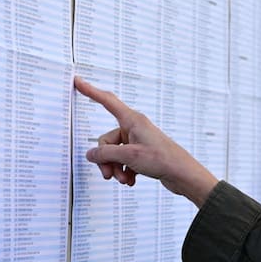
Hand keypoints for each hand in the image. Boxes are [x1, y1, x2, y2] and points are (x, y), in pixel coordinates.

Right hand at [74, 77, 218, 206]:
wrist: (182, 175)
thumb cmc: (163, 159)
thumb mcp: (129, 156)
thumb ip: (106, 154)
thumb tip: (91, 154)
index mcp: (132, 120)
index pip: (107, 101)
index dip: (91, 91)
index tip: (78, 81)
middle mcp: (134, 127)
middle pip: (107, 140)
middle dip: (106, 160)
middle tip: (109, 174)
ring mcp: (138, 140)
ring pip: (115, 153)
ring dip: (116, 168)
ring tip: (124, 179)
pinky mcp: (141, 153)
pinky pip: (124, 161)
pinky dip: (125, 171)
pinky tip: (131, 180)